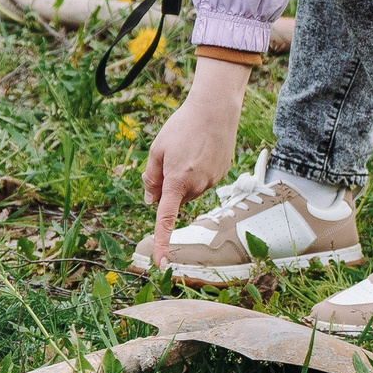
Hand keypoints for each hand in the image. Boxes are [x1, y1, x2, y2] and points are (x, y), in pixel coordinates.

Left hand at [141, 57, 249, 270]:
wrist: (215, 109)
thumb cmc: (181, 126)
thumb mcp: (156, 149)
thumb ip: (151, 178)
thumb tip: (151, 201)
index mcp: (176, 181)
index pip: (166, 218)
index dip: (161, 242)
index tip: (159, 263)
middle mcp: (197, 186)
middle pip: (176, 198)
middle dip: (169, 187)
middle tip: (169, 158)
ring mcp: (212, 181)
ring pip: (190, 190)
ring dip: (184, 177)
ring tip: (188, 148)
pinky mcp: (222, 174)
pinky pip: (204, 181)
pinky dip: (199, 170)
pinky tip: (201, 150)